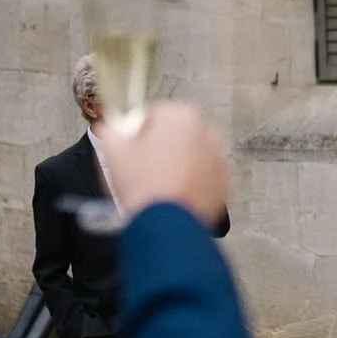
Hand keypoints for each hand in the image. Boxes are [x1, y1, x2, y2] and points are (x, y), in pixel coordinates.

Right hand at [97, 101, 231, 226]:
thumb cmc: (141, 183)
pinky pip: (203, 178)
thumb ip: (112, 127)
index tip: (130, 145)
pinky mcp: (225, 184)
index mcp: (183, 115)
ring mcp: (220, 160)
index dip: (138, 130)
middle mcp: (208, 132)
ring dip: (177, 164)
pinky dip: (191, 183)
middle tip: (143, 166)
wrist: (166, 224)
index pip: (155, 113)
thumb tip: (114, 126)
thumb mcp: (113, 147)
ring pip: (191, 156)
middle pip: (177, 134)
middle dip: (161, 146)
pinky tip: (172, 195)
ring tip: (157, 184)